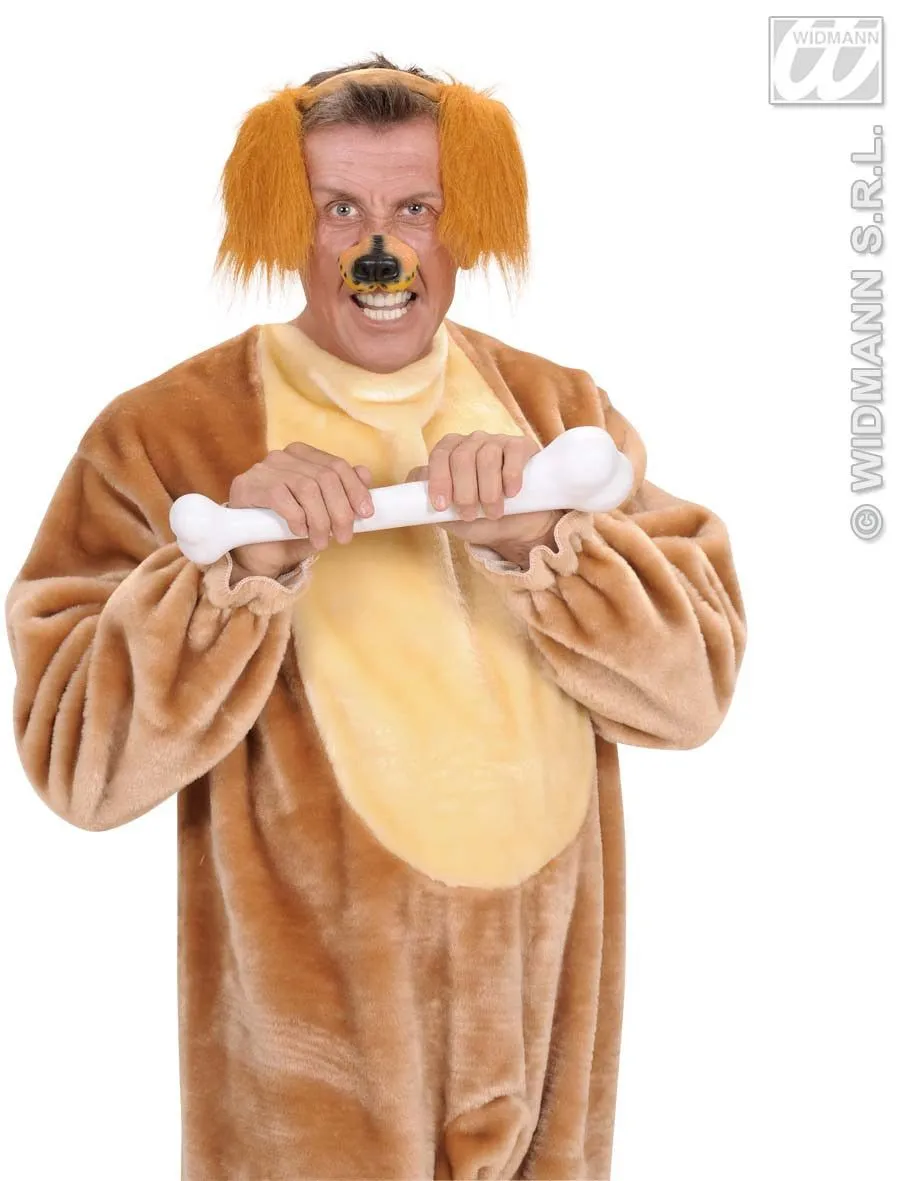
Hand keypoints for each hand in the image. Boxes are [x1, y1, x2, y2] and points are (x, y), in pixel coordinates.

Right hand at [228, 443, 373, 578]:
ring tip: (322, 540)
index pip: (337, 465)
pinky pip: (280, 497)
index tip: (366, 514)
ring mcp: (264, 469)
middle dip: (340, 511)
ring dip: (320, 519)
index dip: (355, 489)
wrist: (257, 552)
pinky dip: (296, 517)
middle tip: (344, 536)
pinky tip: (300, 531)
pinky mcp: (248, 485)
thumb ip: (343, 492)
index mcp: (303, 456)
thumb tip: (365, 474)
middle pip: (325, 477)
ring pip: (306, 488)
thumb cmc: (290, 530)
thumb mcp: (324, 514)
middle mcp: (283, 456)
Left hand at [404, 431, 562, 551]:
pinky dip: (510, 476)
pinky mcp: (521, 447)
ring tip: (493, 512)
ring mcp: (497, 441)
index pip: (439, 455)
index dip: (439, 480)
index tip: (441, 506)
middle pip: (462, 457)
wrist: (514, 527)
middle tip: (470, 514)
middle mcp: (472, 441)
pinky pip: (513, 454)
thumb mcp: (448, 515)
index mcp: (451, 452)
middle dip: (464, 491)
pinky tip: (511, 493)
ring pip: (487, 457)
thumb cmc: (478, 518)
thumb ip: (426, 500)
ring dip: (488, 490)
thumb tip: (412, 485)